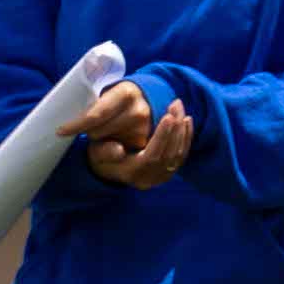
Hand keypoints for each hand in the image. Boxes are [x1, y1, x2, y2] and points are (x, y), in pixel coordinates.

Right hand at [78, 79, 195, 188]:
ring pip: (178, 154)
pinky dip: (186, 137)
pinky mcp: (167, 172)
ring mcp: (160, 177)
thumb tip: (118, 149)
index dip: (162, 137)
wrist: (108, 169)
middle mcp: (149, 179)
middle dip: (175, 128)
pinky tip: (186, 121)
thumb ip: (106, 151)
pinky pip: (181, 155)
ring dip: (182, 130)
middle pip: (169, 155)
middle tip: (175, 104)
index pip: (152, 156)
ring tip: (179, 108)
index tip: (168, 116)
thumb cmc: (102, 156)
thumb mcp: (97, 152)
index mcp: (133, 174)